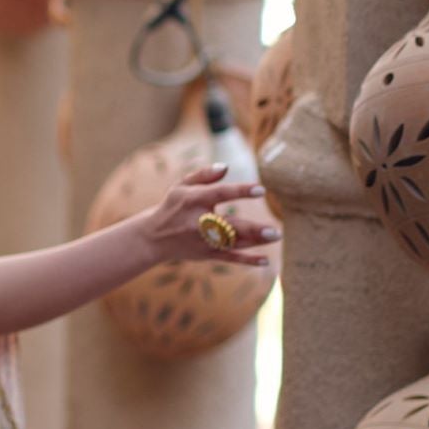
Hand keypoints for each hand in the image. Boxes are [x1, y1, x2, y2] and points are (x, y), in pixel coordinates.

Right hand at [129, 163, 279, 272]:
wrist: (153, 239)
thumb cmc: (172, 207)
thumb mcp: (181, 185)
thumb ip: (203, 174)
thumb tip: (226, 167)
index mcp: (193, 201)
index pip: (220, 194)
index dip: (240, 192)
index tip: (261, 190)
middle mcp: (199, 223)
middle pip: (230, 226)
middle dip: (253, 229)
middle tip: (274, 230)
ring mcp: (203, 241)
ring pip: (233, 243)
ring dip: (255, 242)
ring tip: (275, 236)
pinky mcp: (206, 255)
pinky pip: (230, 258)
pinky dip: (247, 260)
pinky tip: (265, 260)